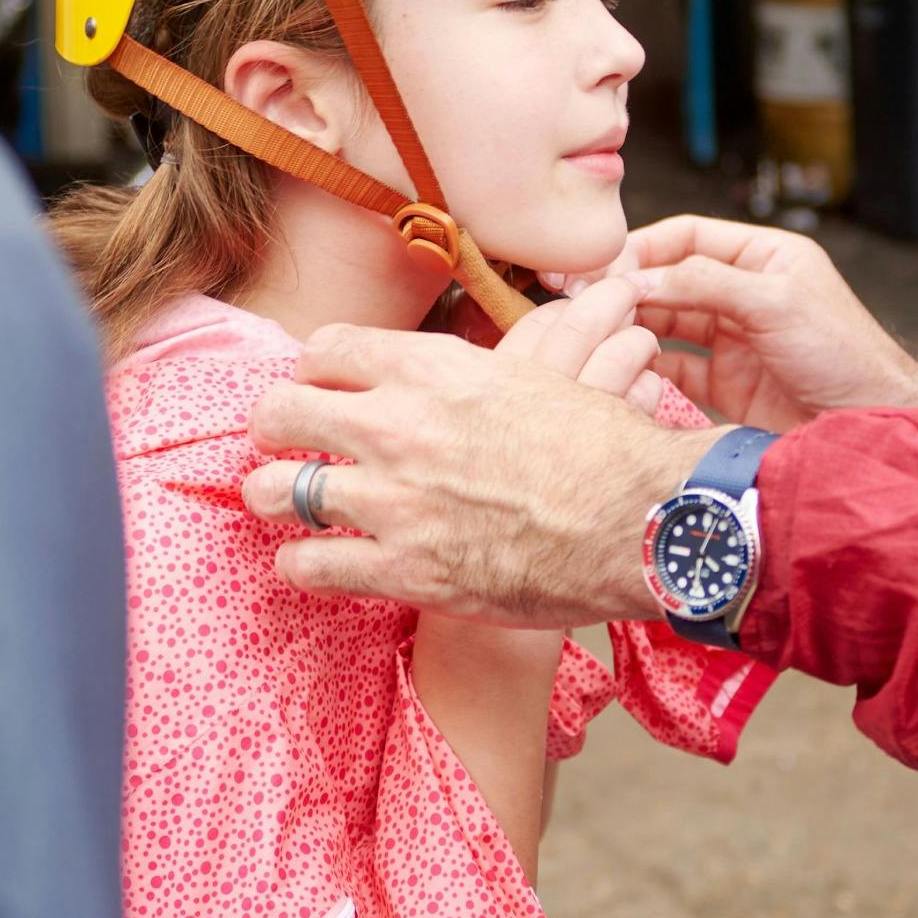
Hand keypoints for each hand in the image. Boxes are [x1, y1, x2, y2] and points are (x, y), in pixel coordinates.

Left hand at [244, 279, 712, 628]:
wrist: (643, 518)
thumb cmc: (604, 448)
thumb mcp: (536, 375)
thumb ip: (479, 367)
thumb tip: (477, 352)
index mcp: (432, 368)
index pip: (325, 348)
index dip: (314, 371)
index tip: (319, 388)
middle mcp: (398, 426)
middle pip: (280, 411)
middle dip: (274, 428)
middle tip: (283, 445)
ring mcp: (394, 501)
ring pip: (276, 492)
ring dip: (273, 499)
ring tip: (282, 507)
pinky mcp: (403, 570)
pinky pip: (306, 566)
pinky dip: (300, 566)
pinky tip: (313, 564)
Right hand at [603, 216, 917, 431]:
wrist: (872, 426)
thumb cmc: (844, 353)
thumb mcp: (775, 303)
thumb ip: (705, 284)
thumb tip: (637, 276)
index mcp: (764, 258)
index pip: (688, 237)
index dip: (643, 248)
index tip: (602, 265)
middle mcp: (745, 294)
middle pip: (671, 280)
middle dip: (629, 288)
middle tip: (584, 302)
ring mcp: (735, 340)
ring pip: (667, 325)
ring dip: (633, 328)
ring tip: (598, 336)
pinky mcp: (729, 386)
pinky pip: (675, 371)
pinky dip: (648, 370)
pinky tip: (625, 371)